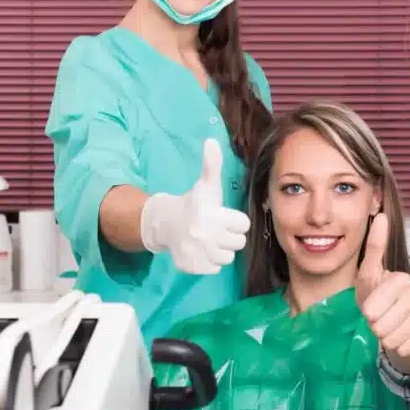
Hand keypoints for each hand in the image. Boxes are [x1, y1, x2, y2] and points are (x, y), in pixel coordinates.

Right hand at [140, 138, 250, 274]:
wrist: (166, 224)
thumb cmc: (194, 204)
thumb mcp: (206, 185)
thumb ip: (212, 165)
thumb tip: (212, 140)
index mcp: (213, 215)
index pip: (244, 225)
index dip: (236, 220)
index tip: (222, 216)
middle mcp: (205, 236)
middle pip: (238, 243)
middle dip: (229, 236)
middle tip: (215, 229)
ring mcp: (198, 253)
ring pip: (228, 258)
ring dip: (221, 250)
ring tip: (209, 239)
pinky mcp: (192, 267)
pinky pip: (214, 269)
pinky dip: (209, 262)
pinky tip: (201, 250)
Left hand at [357, 213, 409, 370]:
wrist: (396, 322)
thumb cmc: (378, 296)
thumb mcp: (369, 274)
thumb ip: (374, 247)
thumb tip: (382, 215)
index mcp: (401, 279)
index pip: (378, 301)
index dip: (371, 309)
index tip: (368, 311)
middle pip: (384, 322)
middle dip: (376, 326)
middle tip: (378, 320)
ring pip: (395, 337)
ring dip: (385, 338)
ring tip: (386, 330)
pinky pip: (406, 347)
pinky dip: (398, 347)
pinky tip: (399, 339)